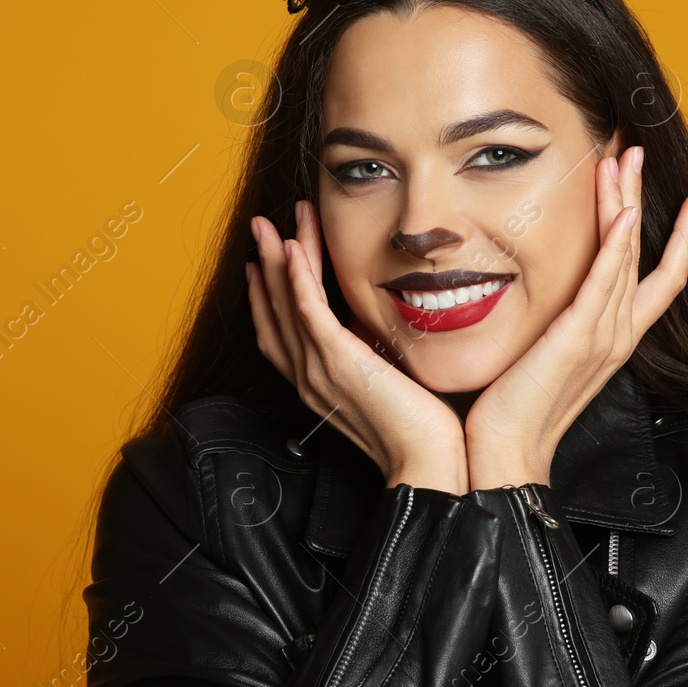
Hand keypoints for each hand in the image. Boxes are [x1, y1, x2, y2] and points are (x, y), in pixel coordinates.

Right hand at [246, 200, 468, 494]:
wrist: (428, 463)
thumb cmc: (420, 431)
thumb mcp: (389, 382)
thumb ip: (375, 357)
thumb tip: (381, 329)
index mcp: (320, 384)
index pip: (281, 332)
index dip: (268, 294)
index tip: (267, 260)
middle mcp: (310, 377)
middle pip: (274, 311)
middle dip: (264, 265)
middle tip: (259, 226)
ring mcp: (320, 371)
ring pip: (286, 304)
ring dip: (276, 259)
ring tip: (270, 223)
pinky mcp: (338, 364)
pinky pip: (309, 314)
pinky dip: (296, 280)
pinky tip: (290, 250)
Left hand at [463, 145, 687, 490]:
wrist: (505, 456)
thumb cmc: (514, 412)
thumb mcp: (542, 357)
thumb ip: (553, 326)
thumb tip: (542, 299)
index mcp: (613, 340)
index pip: (661, 280)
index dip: (681, 239)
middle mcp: (617, 335)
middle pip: (643, 253)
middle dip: (640, 198)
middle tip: (634, 151)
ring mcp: (601, 336)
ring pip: (626, 257)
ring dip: (625, 203)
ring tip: (622, 158)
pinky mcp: (576, 338)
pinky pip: (604, 283)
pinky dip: (617, 246)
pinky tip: (624, 213)